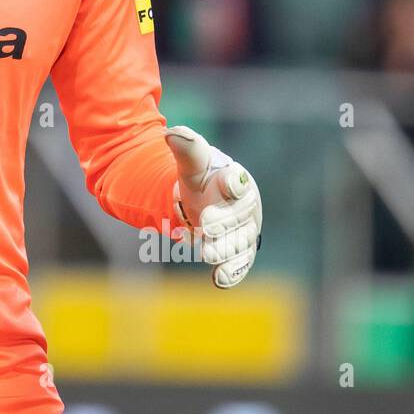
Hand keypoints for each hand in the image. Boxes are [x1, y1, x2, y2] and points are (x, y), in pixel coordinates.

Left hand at [164, 125, 261, 288]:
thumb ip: (186, 147)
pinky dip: (232, 272)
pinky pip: (238, 264)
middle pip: (237, 216)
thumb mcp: (193, 161)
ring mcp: (242, 231)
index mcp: (234, 180)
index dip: (233, 182)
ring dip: (225, 248)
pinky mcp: (236, 252)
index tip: (229, 182)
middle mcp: (243, 208)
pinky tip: (220, 280)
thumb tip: (170, 133)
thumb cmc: (204, 177)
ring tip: (209, 253)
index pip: (236, 181)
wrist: (206, 199)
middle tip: (207, 224)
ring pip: (238, 242)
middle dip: (224, 220)